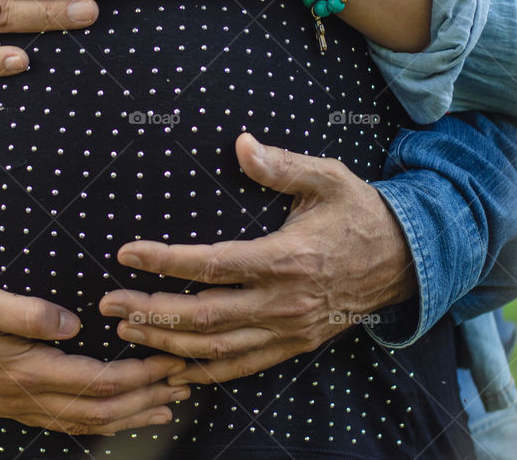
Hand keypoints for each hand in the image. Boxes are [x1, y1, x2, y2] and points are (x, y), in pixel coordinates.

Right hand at [0, 275, 188, 434]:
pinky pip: (65, 423)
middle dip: (147, 400)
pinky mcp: (13, 404)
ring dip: (130, 416)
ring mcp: (20, 406)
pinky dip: (99, 422)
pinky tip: (115, 415)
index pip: (99, 382)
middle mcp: (28, 396)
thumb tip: (73, 323)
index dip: (140, 376)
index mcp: (28, 370)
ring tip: (166, 407)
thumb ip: (29, 313)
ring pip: (86, 423)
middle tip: (185, 386)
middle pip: (101, 411)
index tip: (172, 362)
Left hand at [97, 132, 416, 384]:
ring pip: (217, 349)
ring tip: (127, 329)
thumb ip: (282, 165)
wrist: (407, 259)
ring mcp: (289, 330)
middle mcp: (284, 302)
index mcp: (287, 258)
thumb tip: (241, 143)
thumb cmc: (359, 212)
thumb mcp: (328, 178)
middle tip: (109, 300)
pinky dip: (204, 372)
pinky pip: (242, 366)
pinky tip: (172, 368)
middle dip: (151, 311)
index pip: (212, 266)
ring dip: (167, 343)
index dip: (165, 262)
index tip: (127, 253)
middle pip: (205, 316)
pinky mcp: (294, 345)